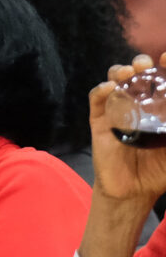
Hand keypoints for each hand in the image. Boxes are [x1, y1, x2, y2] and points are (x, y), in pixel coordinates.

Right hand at [90, 52, 165, 205]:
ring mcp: (118, 111)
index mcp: (161, 107)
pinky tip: (109, 87)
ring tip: (128, 72)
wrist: (133, 192)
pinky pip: (97, 100)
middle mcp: (139, 104)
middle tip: (145, 66)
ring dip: (120, 71)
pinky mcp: (100, 122)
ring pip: (116, 82)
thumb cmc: (160, 170)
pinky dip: (101, 90)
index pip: (162, 79)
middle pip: (138, 75)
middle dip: (141, 64)